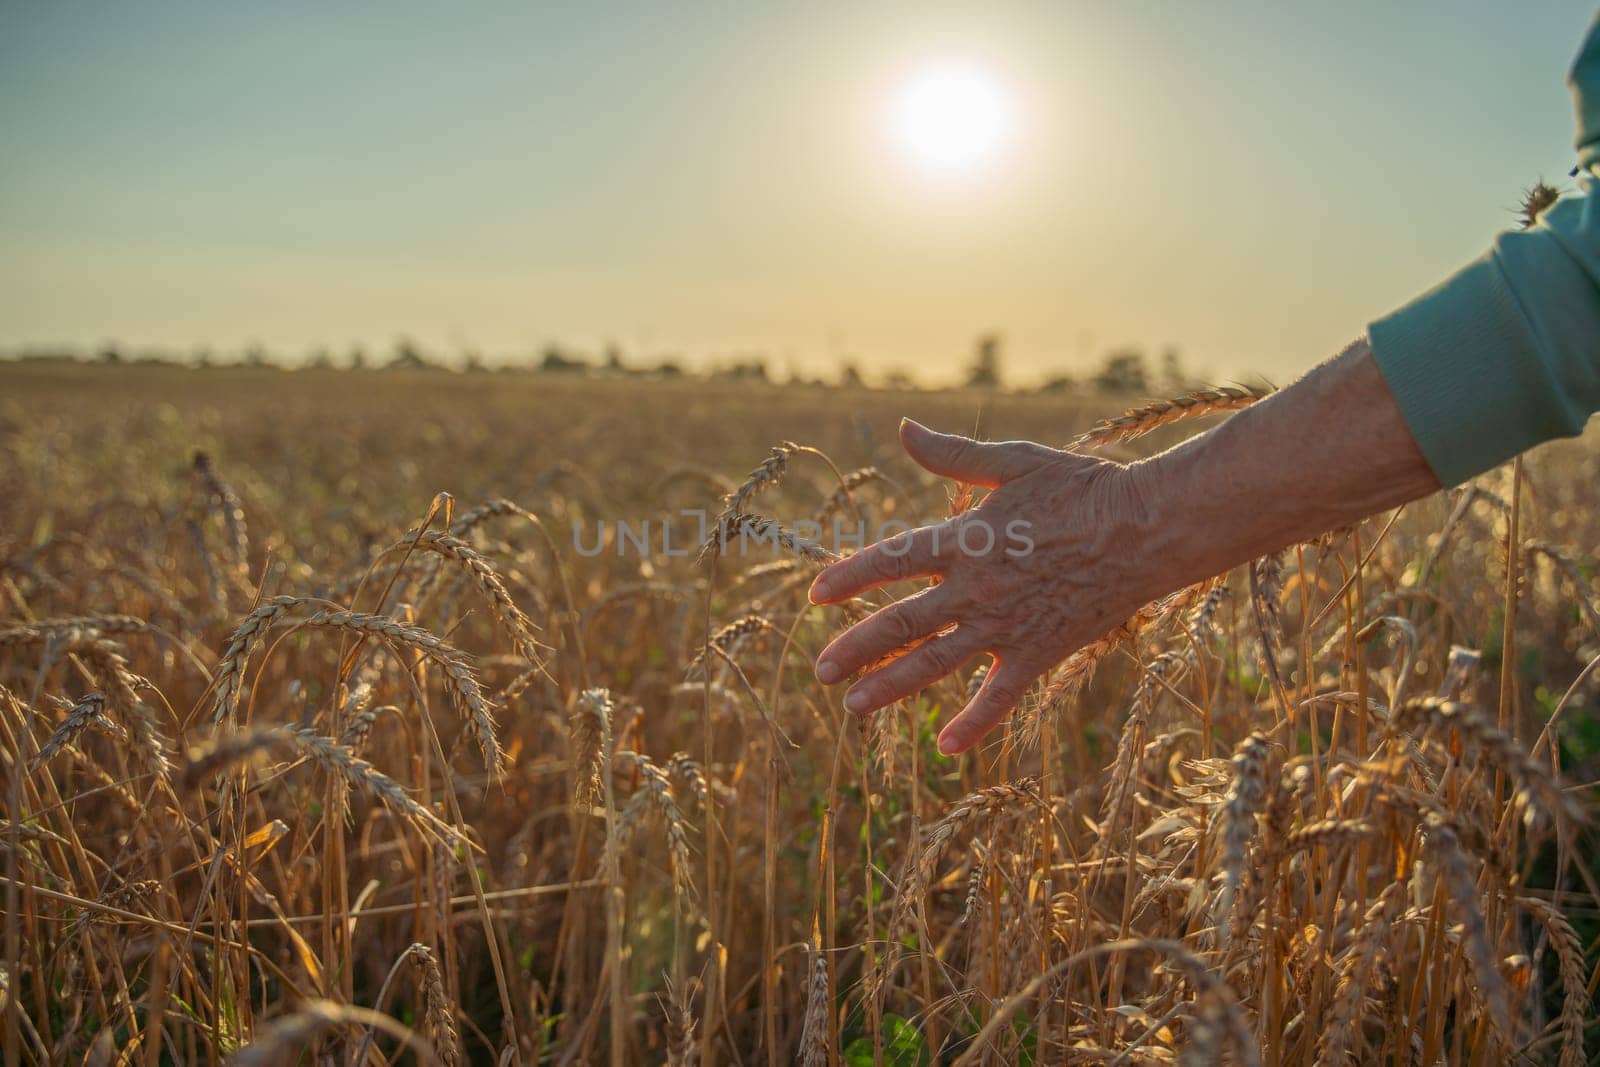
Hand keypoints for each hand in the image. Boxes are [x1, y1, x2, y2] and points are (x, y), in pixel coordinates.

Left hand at [810, 418, 1170, 755]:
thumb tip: (904, 429)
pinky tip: (945, 747)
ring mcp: (1006, 625)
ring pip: (936, 662)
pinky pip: (1000, 696)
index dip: (850, 577)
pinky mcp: (1039, 652)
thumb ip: (954, 456)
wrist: (1146, 530)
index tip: (816, 594)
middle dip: (856, 648)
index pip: (891, 560)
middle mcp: (976, 588)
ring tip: (853, 707)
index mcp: (966, 539)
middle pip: (902, 622)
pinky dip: (973, 723)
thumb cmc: (1082, 488)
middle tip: (821, 670)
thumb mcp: (1014, 462)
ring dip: (891, 686)